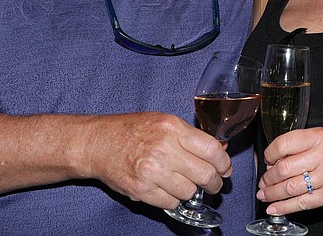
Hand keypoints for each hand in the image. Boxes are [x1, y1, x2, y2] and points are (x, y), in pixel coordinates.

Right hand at [83, 112, 231, 208]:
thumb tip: (219, 151)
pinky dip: (173, 198)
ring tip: (184, 183)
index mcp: (173, 128)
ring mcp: (152, 171)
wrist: (98, 143)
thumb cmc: (131, 129)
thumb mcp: (164, 121)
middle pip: (205, 174)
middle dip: (214, 182)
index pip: (212, 150)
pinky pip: (171, 202)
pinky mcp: (142, 190)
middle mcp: (164, 149)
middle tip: (213, 184)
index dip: (224, 163)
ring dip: (191, 191)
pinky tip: (168, 188)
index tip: (225, 169)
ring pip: (190, 192)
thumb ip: (190, 136)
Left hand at [255, 127, 322, 215]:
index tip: (267, 160)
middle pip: (284, 168)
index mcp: (319, 136)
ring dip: (272, 193)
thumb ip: (300, 147)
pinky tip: (274, 208)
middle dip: (268, 178)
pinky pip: (301, 202)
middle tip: (263, 182)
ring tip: (265, 194)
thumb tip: (272, 161)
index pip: (284, 143)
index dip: (270, 154)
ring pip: (290, 187)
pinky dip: (284, 207)